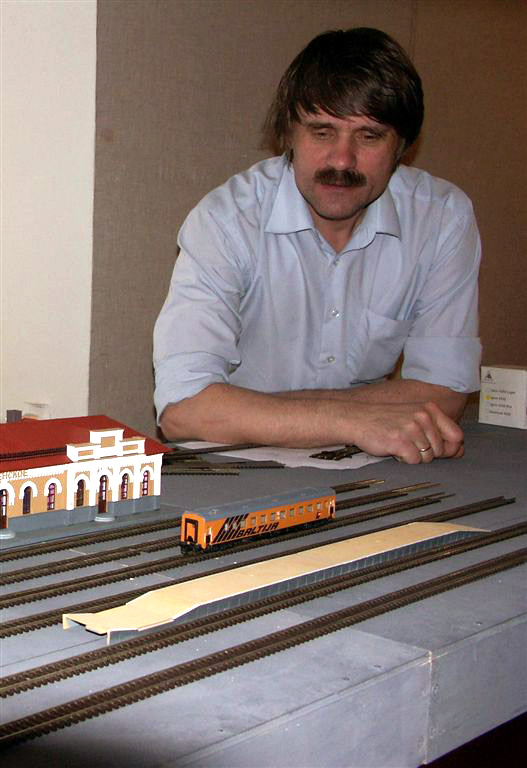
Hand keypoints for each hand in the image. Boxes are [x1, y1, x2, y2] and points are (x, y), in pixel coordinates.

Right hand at [347, 401, 464, 463]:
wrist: (356, 418)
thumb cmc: (385, 420)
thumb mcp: (413, 417)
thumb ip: (437, 430)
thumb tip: (460, 450)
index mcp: (429, 409)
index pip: (457, 435)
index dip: (450, 447)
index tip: (437, 449)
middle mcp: (423, 417)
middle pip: (441, 450)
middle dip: (427, 453)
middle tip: (410, 444)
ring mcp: (412, 429)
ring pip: (428, 458)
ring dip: (414, 456)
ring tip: (400, 444)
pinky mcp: (401, 441)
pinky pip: (414, 461)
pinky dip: (404, 459)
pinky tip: (393, 449)